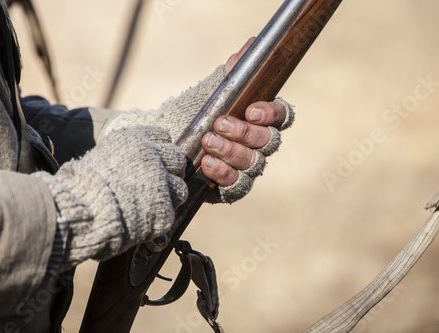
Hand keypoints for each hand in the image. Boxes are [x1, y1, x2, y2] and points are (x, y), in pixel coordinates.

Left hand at [201, 37, 293, 198]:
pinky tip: (207, 163)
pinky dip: (223, 173)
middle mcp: (259, 144)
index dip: (271, 114)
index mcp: (260, 119)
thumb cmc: (194, 111)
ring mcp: (247, 166)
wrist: (167, 137)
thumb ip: (233, 73)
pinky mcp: (232, 184)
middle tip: (220, 124)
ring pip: (253, 163)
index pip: (281, 117)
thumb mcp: (211, 90)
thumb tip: (252, 45)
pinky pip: (237, 184)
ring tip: (208, 142)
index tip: (251, 109)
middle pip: (268, 141)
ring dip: (231, 151)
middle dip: (244, 132)